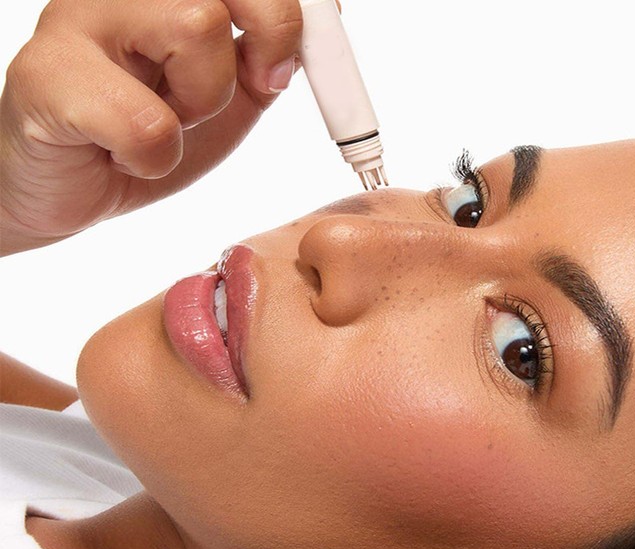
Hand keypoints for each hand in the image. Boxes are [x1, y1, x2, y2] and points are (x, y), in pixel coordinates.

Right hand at [0, 0, 301, 254]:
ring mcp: (78, 16)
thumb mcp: (228, 92)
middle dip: (271, 35)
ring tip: (167, 120)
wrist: (70, 184)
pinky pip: (147, 122)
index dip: (289, 6)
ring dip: (203, 102)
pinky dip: (154, 157)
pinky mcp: (46, 73)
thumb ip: (269, 52)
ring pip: (198, 26)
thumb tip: (327, 10)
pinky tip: (124, 154)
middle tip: (254, 82)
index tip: (289, 55)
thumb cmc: (145, 131)